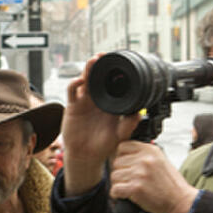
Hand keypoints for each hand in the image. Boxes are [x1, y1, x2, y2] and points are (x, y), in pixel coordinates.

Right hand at [62, 56, 141, 196]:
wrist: (86, 156)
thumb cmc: (103, 146)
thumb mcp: (120, 135)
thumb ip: (129, 125)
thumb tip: (140, 113)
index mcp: (110, 103)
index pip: (111, 83)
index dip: (113, 72)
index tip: (118, 64)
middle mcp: (97, 100)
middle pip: (97, 77)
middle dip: (99, 65)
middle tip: (104, 56)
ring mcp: (84, 102)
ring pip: (85, 80)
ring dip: (88, 69)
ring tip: (93, 61)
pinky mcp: (73, 106)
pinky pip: (72, 91)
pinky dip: (75, 83)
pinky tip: (80, 81)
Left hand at [108, 142, 197, 212]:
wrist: (181, 201)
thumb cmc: (170, 184)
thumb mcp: (161, 160)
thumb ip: (144, 155)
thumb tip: (122, 152)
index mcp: (150, 150)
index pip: (122, 146)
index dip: (121, 157)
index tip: (126, 166)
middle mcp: (144, 159)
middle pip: (116, 162)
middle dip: (121, 172)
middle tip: (130, 181)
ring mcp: (140, 173)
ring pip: (114, 176)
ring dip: (119, 184)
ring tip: (130, 188)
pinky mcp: (136, 188)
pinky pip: (115, 189)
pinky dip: (117, 194)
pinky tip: (126, 195)